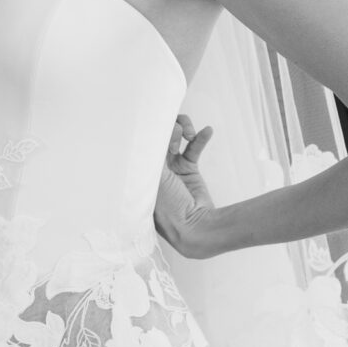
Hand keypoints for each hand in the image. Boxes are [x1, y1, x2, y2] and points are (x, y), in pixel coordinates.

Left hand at [154, 115, 218, 257]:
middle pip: (158, 136)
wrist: (194, 228)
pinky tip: (207, 131)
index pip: (141, 142)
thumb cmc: (167, 208)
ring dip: (184, 130)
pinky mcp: (188, 170)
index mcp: (139, 170)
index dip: (150, 128)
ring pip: (176, 138)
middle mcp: (153, 167)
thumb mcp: (154, 178)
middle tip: (177, 131)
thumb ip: (156, 151)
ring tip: (190, 134)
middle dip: (169, 128)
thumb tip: (161, 128)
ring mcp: (171, 168)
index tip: (157, 118)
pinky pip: (194, 148)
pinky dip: (201, 138)